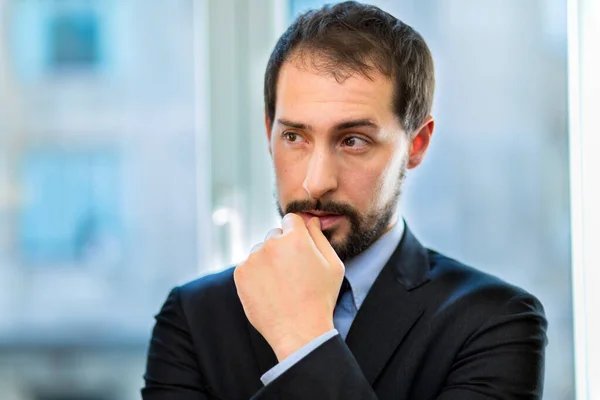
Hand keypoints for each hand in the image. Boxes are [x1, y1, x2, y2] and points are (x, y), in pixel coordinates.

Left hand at [233, 213, 344, 361]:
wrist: (299, 331)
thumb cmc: (320, 298)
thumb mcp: (333, 265)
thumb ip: (319, 237)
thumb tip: (309, 220)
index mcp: (295, 238)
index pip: (291, 219)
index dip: (297, 233)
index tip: (300, 249)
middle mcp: (271, 244)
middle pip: (275, 234)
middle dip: (283, 247)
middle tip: (293, 272)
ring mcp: (253, 258)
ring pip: (261, 251)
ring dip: (268, 260)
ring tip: (281, 284)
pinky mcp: (240, 273)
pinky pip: (249, 265)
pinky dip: (256, 274)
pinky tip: (269, 290)